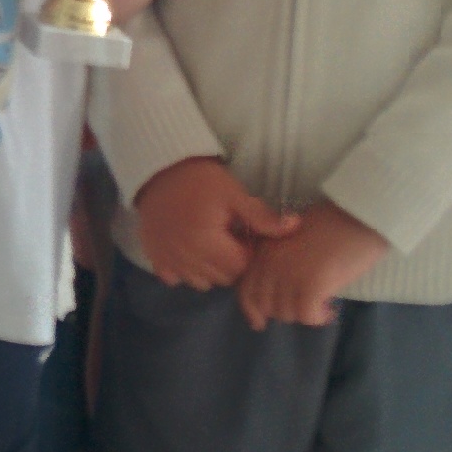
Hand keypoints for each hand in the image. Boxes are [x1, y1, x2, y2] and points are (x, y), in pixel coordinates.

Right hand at [134, 156, 297, 289]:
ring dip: (210, 270)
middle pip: (222, 278)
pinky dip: (184, 270)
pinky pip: (175, 279)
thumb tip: (295, 226)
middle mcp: (185, 256)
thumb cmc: (200, 180)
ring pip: (201, 282)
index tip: (242, 234)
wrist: (159, 170)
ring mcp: (168, 260)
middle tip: (227, 237)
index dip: (247, 252)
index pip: (240, 267)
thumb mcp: (233, 193)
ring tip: (209, 244)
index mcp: (206, 241)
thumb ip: (262, 216)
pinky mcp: (155, 258)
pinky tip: (188, 250)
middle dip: (231, 263)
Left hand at [234, 201, 389, 329]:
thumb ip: (278, 259)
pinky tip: (331, 309)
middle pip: (266, 306)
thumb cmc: (332, 223)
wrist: (359, 215)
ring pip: (287, 313)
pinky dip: (319, 317)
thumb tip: (276, 291)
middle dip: (285, 313)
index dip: (252, 311)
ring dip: (304, 314)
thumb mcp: (292, 237)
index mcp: (264, 249)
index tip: (260, 323)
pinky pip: (307, 316)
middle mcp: (270, 262)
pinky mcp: (310, 285)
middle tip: (306, 307)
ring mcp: (288, 274)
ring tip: (323, 304)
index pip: (245, 290)